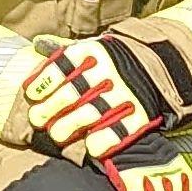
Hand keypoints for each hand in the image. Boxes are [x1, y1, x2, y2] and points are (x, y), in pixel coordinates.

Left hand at [26, 35, 162, 165]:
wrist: (159, 61)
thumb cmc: (113, 58)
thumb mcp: (92, 47)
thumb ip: (66, 50)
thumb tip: (37, 43)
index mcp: (93, 53)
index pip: (62, 66)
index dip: (44, 82)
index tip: (32, 94)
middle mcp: (108, 72)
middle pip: (72, 93)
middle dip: (51, 108)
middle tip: (38, 119)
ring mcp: (125, 93)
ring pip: (92, 113)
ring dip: (70, 125)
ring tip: (57, 135)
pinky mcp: (141, 112)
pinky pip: (121, 130)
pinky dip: (105, 140)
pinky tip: (91, 147)